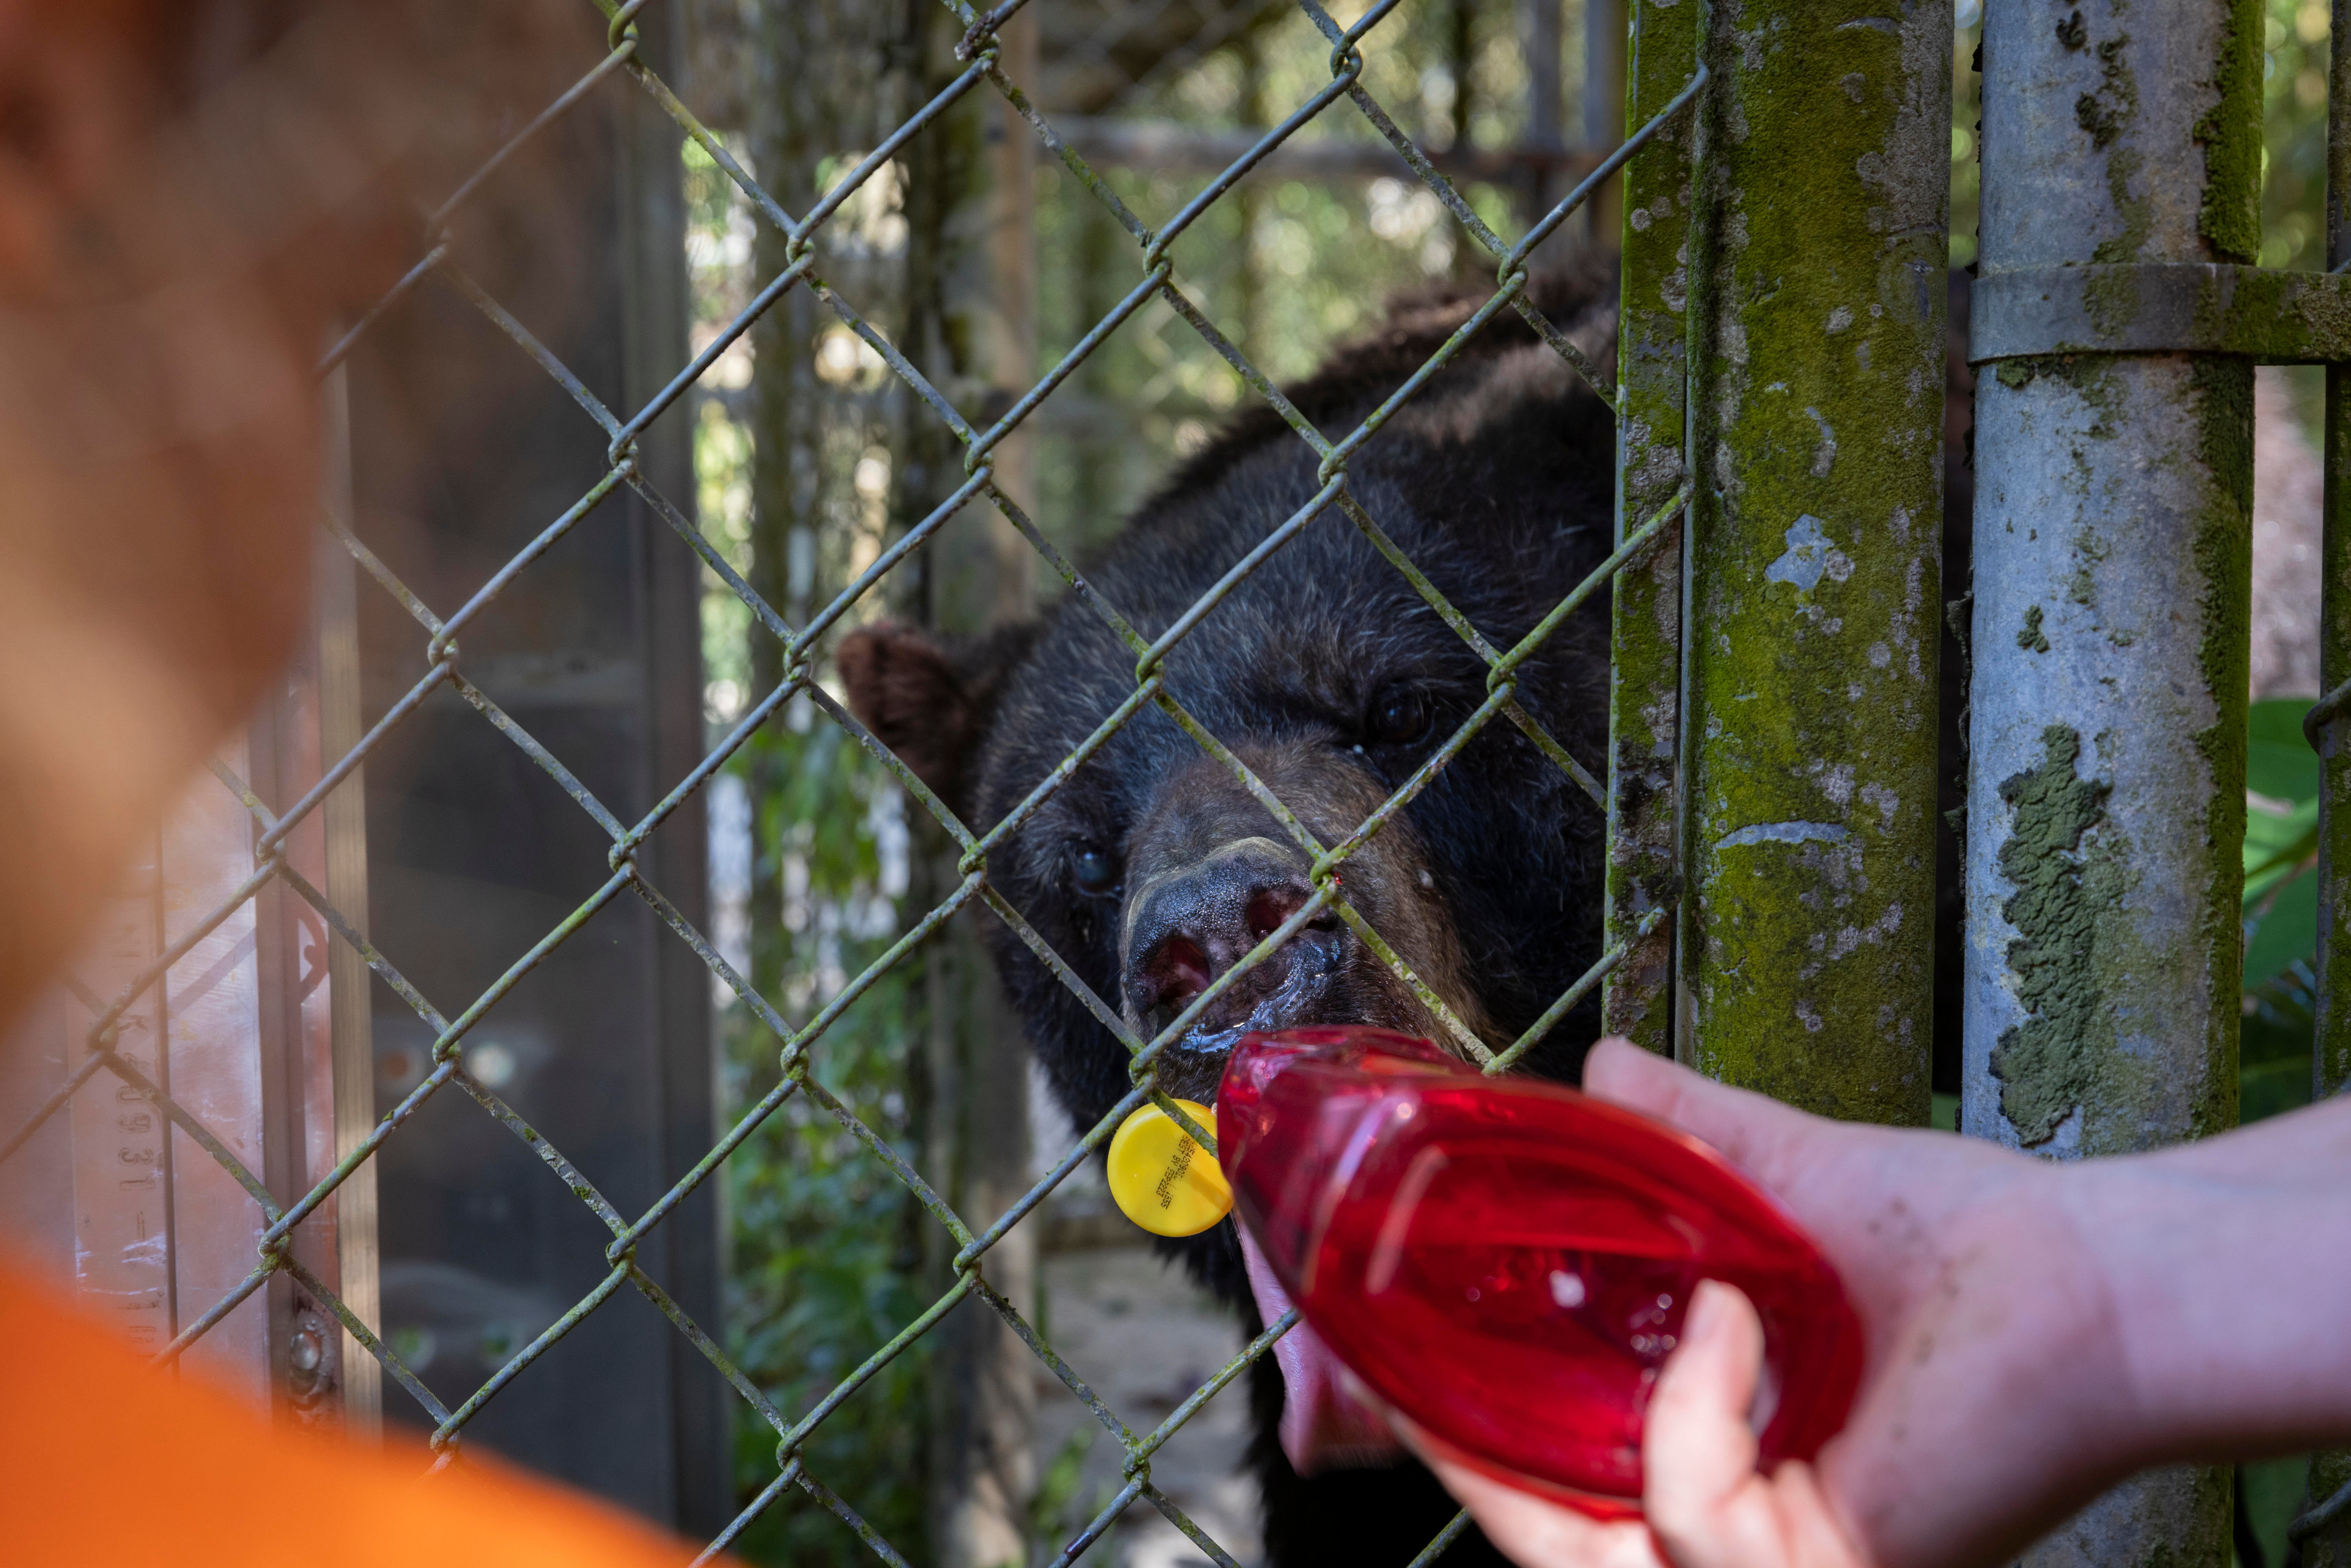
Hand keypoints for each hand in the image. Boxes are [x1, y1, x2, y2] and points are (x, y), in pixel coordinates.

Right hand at [1416, 1039, 2140, 1567]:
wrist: (2088, 1282)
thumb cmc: (1958, 1245)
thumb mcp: (1774, 1179)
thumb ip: (1679, 1132)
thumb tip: (1594, 1068)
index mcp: (1708, 1450)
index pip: (1540, 1483)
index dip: (1444, 1444)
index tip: (1364, 1376)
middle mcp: (1725, 1530)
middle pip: (1537, 1547)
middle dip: (1446, 1474)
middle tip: (1370, 1391)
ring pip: (1579, 1563)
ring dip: (1560, 1440)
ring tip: (1622, 1324)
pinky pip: (1686, 1515)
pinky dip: (1697, 1404)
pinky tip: (1743, 1316)